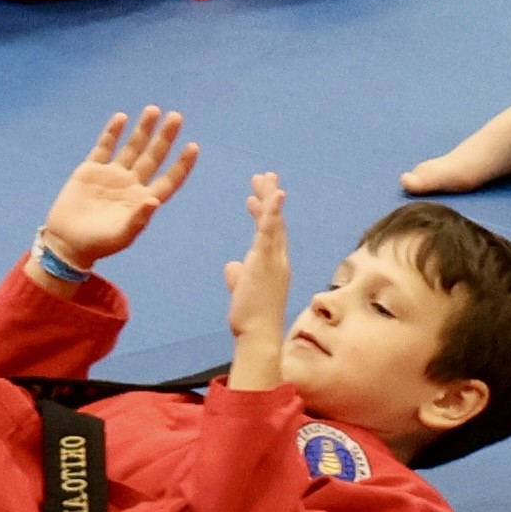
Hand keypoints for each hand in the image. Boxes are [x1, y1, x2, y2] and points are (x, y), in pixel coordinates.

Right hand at [38, 106, 199, 268]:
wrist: (66, 243)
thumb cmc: (96, 244)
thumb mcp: (119, 236)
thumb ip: (137, 219)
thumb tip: (155, 201)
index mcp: (142, 200)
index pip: (169, 180)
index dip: (182, 165)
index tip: (193, 146)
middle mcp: (131, 185)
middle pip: (153, 156)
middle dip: (164, 137)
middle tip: (176, 117)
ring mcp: (112, 176)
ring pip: (132, 147)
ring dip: (143, 129)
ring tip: (153, 110)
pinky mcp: (90, 170)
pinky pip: (104, 147)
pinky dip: (112, 133)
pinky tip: (121, 118)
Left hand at [222, 170, 292, 382]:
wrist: (259, 335)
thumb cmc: (251, 319)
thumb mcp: (242, 291)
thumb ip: (238, 276)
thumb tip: (232, 266)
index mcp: (273, 265)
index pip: (269, 234)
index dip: (264, 214)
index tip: (253, 198)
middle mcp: (278, 259)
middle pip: (276, 222)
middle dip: (270, 198)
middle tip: (265, 176)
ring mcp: (275, 258)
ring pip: (274, 221)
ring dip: (270, 198)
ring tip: (265, 177)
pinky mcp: (267, 260)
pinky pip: (271, 231)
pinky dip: (273, 211)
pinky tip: (275, 194)